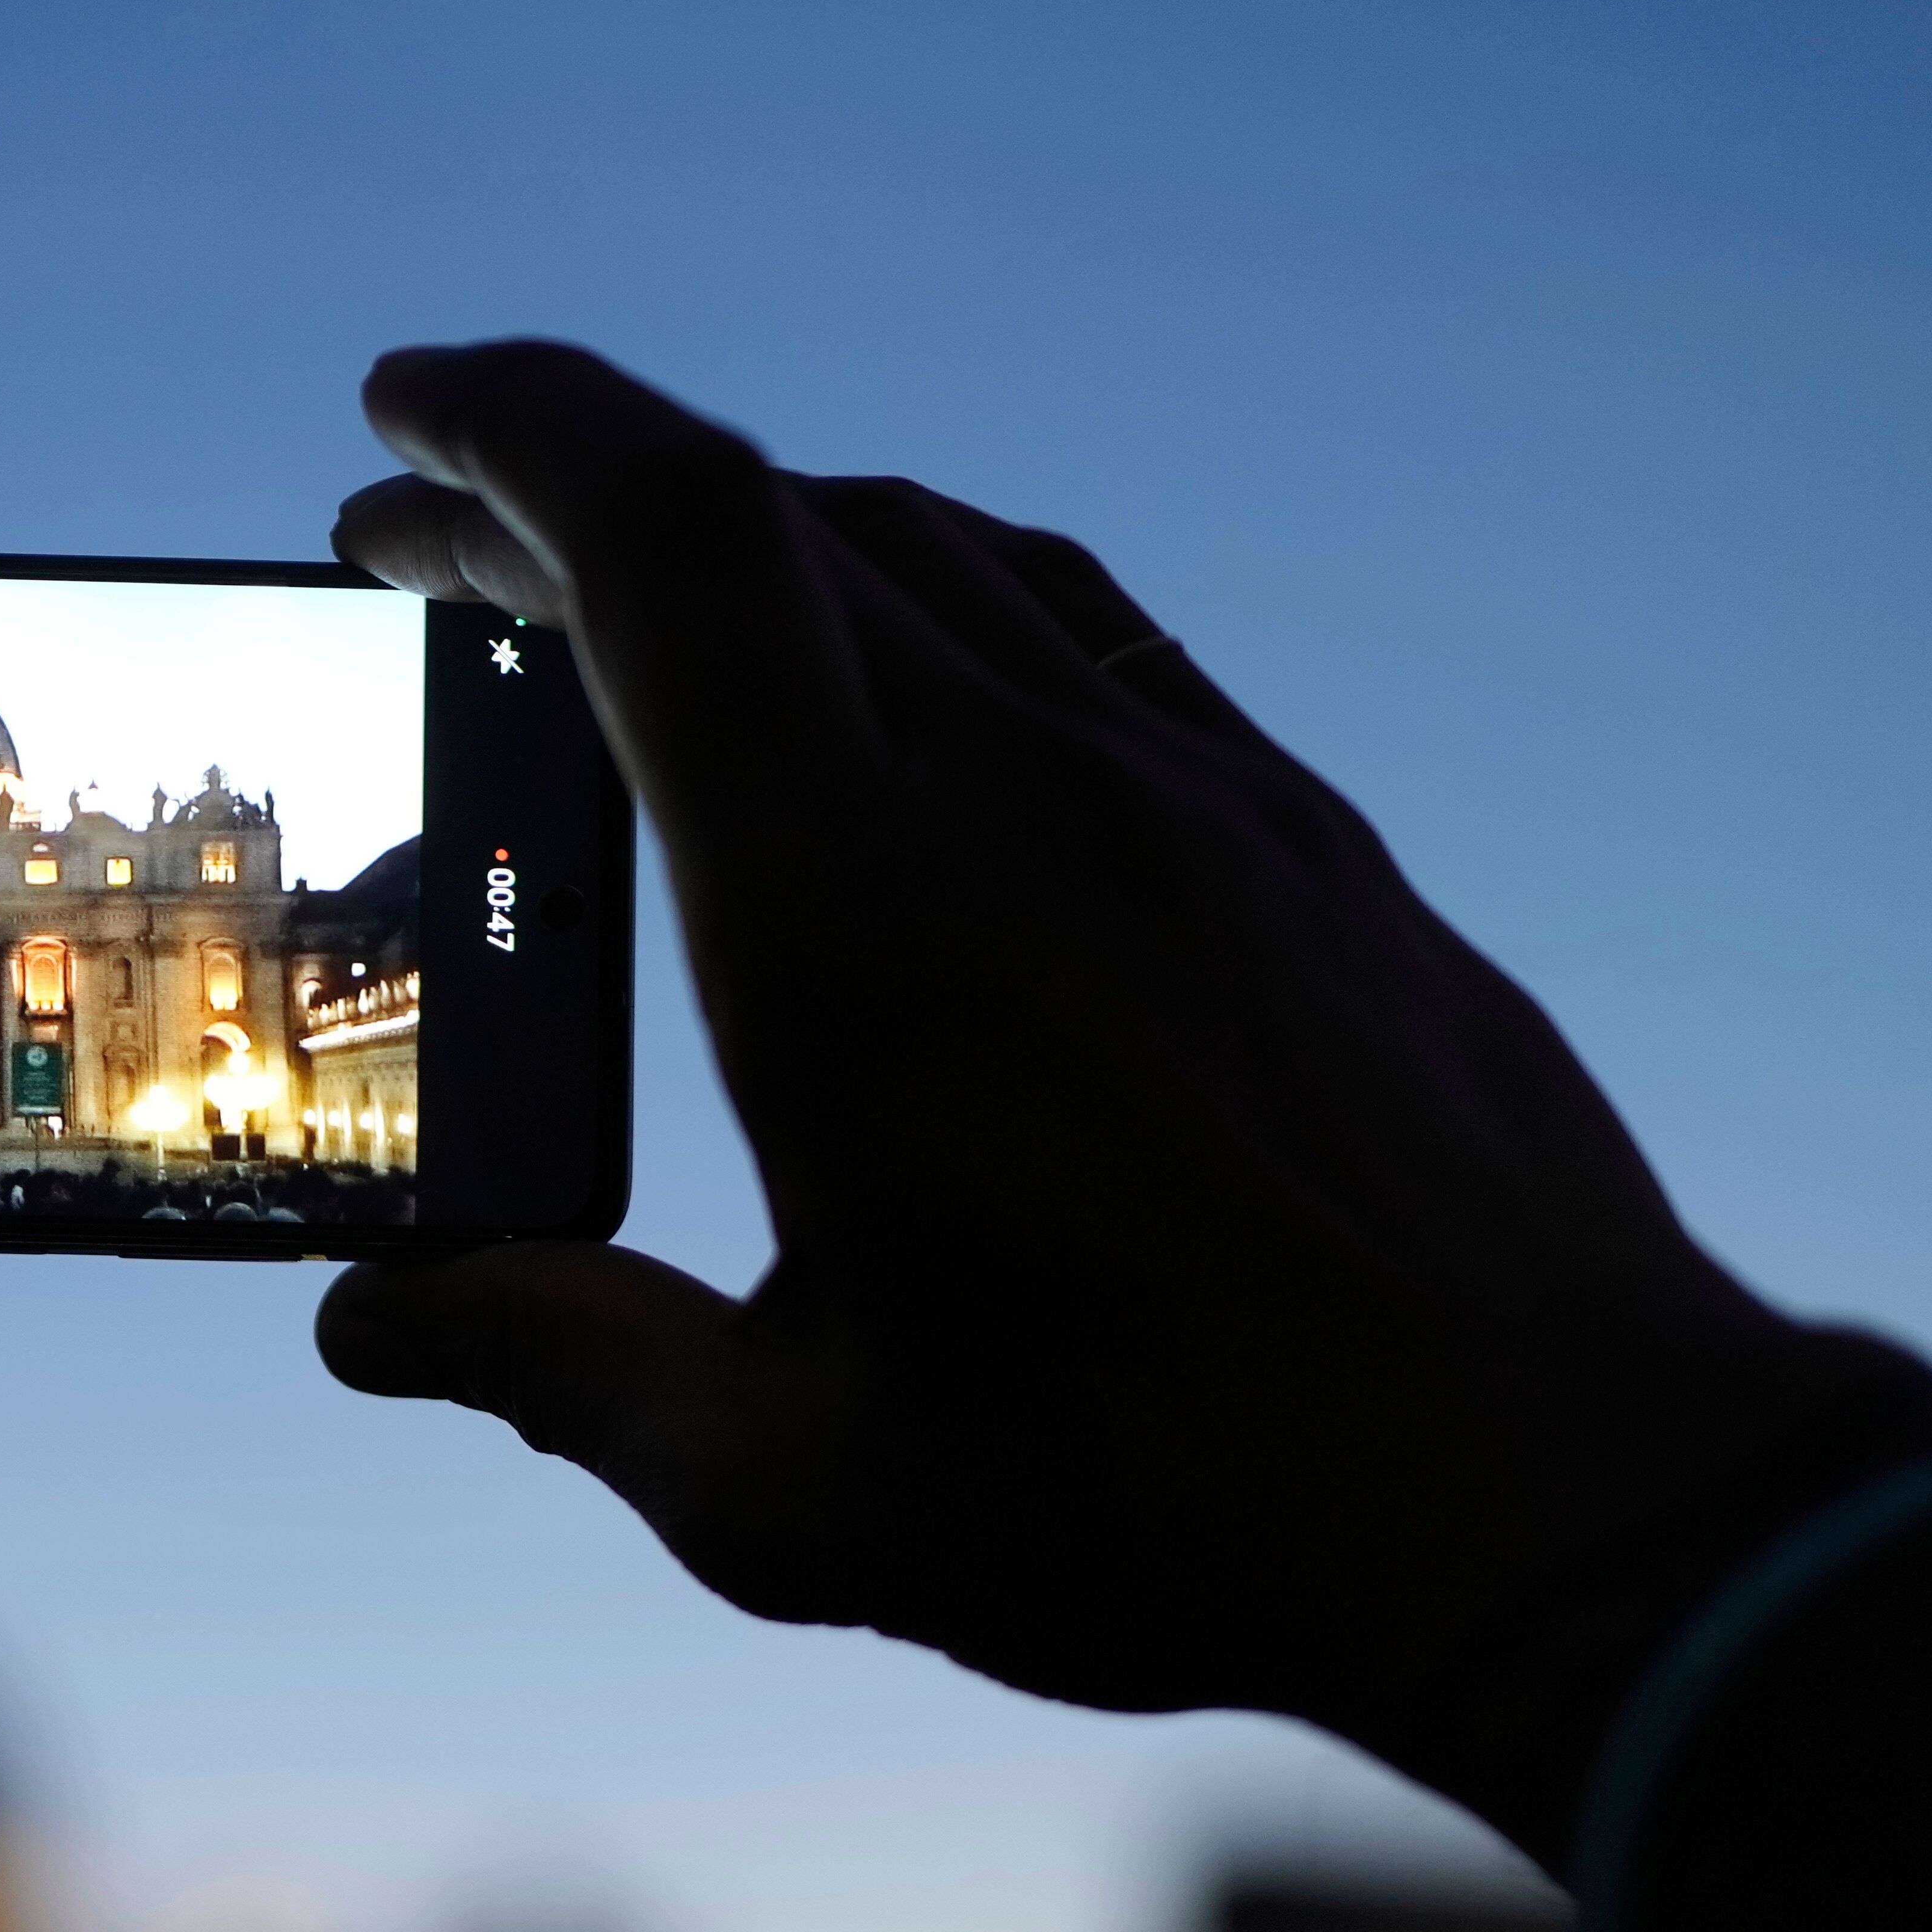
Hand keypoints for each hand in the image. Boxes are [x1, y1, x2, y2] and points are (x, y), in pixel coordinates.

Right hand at [314, 341, 1931, 1857]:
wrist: (1554, 1487)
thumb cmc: (1169, 1506)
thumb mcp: (796, 1485)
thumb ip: (563, 1371)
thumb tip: (377, 1320)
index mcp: (858, 916)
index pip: (665, 547)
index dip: (511, 442)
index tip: (396, 425)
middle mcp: (1022, 794)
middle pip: (767, 516)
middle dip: (568, 496)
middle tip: (437, 558)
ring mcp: (1180, 792)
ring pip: (920, 547)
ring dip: (743, 536)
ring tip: (623, 614)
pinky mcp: (1290, 833)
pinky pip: (1072, 622)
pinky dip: (916, 590)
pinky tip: (877, 673)